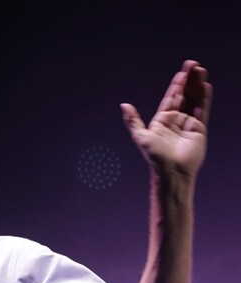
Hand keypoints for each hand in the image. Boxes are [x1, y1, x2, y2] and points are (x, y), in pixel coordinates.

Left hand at [120, 60, 211, 178]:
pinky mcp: (199, 128)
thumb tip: (123, 105)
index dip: (176, 86)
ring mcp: (188, 124)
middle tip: (193, 64)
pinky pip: (202, 109)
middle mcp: (176, 120)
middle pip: (184, 96)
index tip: (181, 74)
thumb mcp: (140, 136)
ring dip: (197, 85)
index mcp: (162, 121)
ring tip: (200, 70)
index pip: (171, 98)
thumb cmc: (154, 156)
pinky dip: (204, 97)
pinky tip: (206, 85)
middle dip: (188, 80)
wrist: (171, 170)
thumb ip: (133, 120)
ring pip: (194, 100)